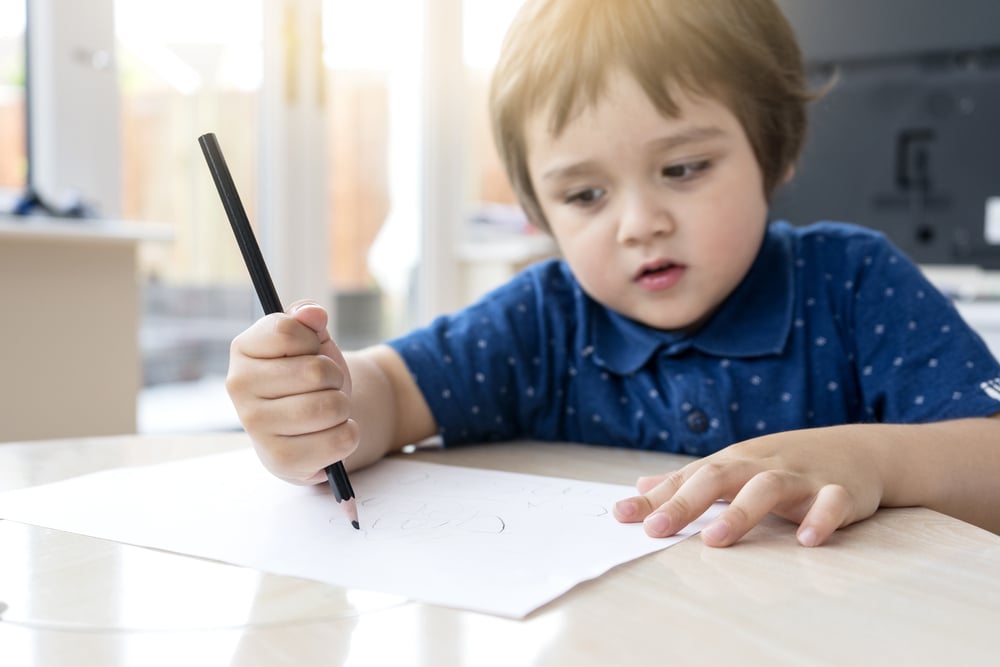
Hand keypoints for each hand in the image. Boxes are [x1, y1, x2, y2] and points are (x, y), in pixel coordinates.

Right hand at [226, 300, 357, 484]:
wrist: (309, 426)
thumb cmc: (308, 376)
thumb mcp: (311, 340)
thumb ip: (309, 318)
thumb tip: (312, 313)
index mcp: (242, 349)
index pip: (288, 331)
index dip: (313, 341)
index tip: (308, 352)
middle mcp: (239, 387)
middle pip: (316, 372)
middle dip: (334, 377)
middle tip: (323, 387)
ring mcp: (255, 426)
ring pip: (331, 407)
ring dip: (342, 407)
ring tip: (328, 409)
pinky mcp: (279, 460)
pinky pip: (340, 440)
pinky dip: (349, 434)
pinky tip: (330, 432)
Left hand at [612, 427, 884, 546]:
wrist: (859, 449)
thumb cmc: (784, 463)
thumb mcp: (735, 466)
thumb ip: (687, 481)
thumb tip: (639, 488)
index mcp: (733, 462)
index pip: (688, 478)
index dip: (656, 498)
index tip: (622, 516)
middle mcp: (761, 466)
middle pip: (719, 477)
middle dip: (685, 503)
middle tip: (656, 529)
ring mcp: (800, 477)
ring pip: (767, 488)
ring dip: (740, 512)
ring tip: (715, 539)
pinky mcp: (840, 491)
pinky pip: (831, 503)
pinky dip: (820, 518)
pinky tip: (807, 539)